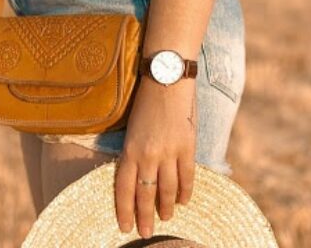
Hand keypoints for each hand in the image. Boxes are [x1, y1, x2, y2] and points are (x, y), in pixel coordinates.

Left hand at [114, 76, 197, 238]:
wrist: (167, 78)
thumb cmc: (146, 100)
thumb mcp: (132, 128)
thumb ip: (134, 152)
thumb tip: (138, 176)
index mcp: (129, 150)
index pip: (124, 189)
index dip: (124, 210)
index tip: (125, 227)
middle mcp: (147, 155)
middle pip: (145, 195)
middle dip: (144, 217)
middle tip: (145, 234)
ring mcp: (169, 152)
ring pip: (167, 189)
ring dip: (166, 207)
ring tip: (165, 219)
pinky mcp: (187, 146)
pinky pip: (187, 176)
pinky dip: (185, 191)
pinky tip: (183, 201)